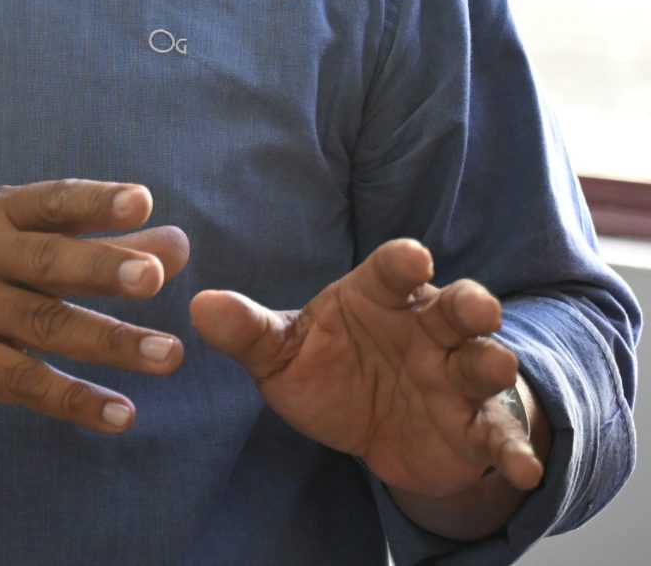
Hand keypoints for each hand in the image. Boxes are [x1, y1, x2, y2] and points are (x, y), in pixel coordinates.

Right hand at [0, 179, 189, 432]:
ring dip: (109, 341)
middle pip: (47, 261)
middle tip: (155, 276)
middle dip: (102, 266)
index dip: (94, 201)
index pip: (48, 203)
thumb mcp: (2, 248)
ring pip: (44, 325)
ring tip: (168, 355)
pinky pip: (24, 383)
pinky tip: (119, 414)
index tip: (143, 199)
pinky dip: (75, 399)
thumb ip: (92, 245)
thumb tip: (177, 242)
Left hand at [191, 238, 544, 509]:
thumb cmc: (330, 370)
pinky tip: (524, 466)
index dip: (403, 262)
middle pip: (455, 308)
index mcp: (379, 296)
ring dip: (491, 362)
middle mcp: (426, 328)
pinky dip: (516, 447)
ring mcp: (456, 375)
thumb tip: (200, 306)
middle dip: (469, 304)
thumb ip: (247, 331)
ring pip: (483, 361)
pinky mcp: (474, 425)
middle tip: (475, 306)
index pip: (391, 270)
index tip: (412, 258)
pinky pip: (498, 433)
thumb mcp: (282, 353)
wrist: (374, 429)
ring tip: (493, 364)